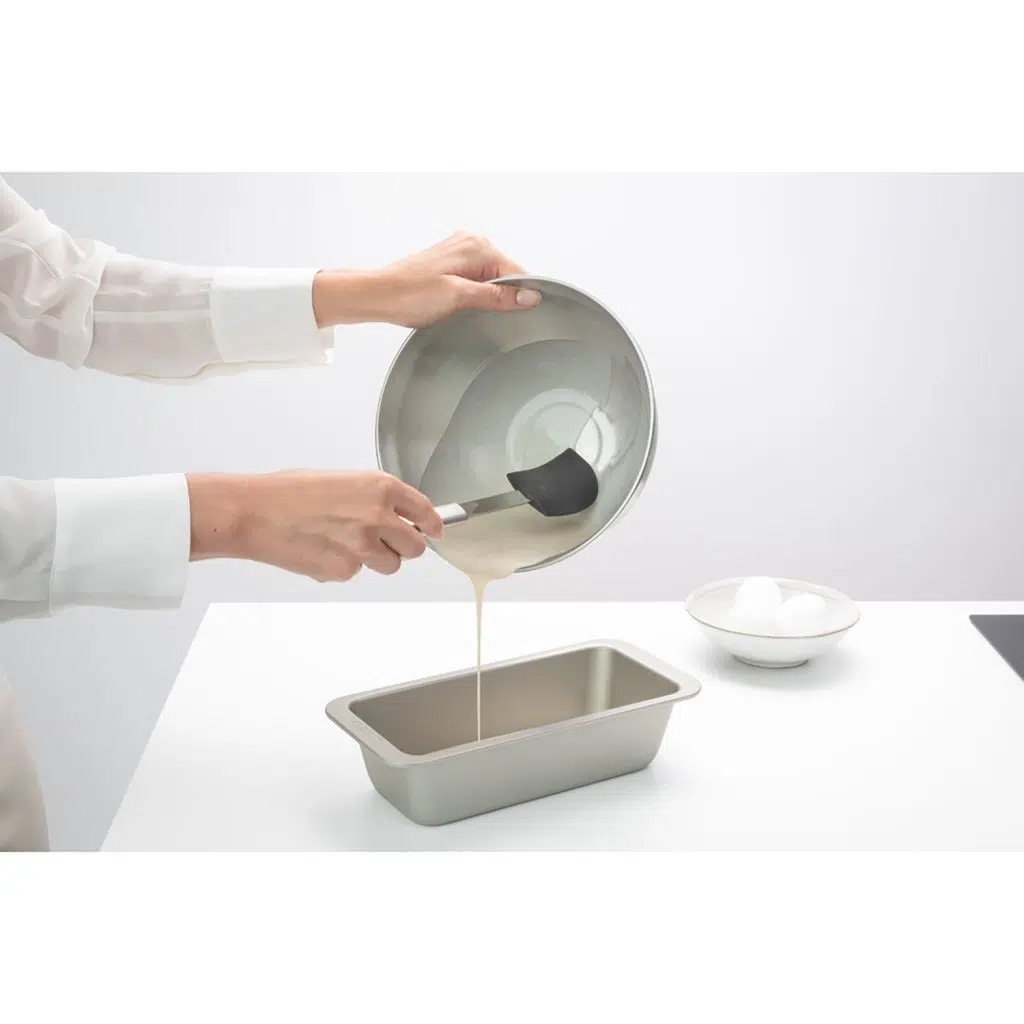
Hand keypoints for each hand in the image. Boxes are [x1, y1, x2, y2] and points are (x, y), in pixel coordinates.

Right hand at [186, 470, 443, 582]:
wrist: (255, 512)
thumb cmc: (289, 492)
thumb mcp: (341, 479)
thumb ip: (374, 497)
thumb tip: (396, 513)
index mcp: (380, 488)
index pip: (425, 511)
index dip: (432, 524)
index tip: (435, 530)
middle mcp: (378, 517)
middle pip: (416, 546)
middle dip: (405, 546)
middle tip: (386, 541)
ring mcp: (363, 547)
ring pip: (391, 565)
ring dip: (377, 559)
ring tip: (344, 542)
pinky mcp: (345, 570)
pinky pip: (357, 573)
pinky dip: (345, 566)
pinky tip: (322, 550)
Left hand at [312, 231, 542, 328]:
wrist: (378, 295)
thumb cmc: (409, 294)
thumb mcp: (459, 297)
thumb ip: (497, 296)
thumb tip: (529, 296)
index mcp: (478, 247)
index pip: (518, 273)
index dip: (521, 297)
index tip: (520, 316)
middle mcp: (471, 243)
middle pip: (506, 276)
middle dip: (500, 298)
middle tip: (479, 313)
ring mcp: (461, 252)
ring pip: (492, 280)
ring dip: (485, 298)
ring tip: (464, 308)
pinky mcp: (451, 263)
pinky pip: (477, 280)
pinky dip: (474, 295)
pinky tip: (459, 305)